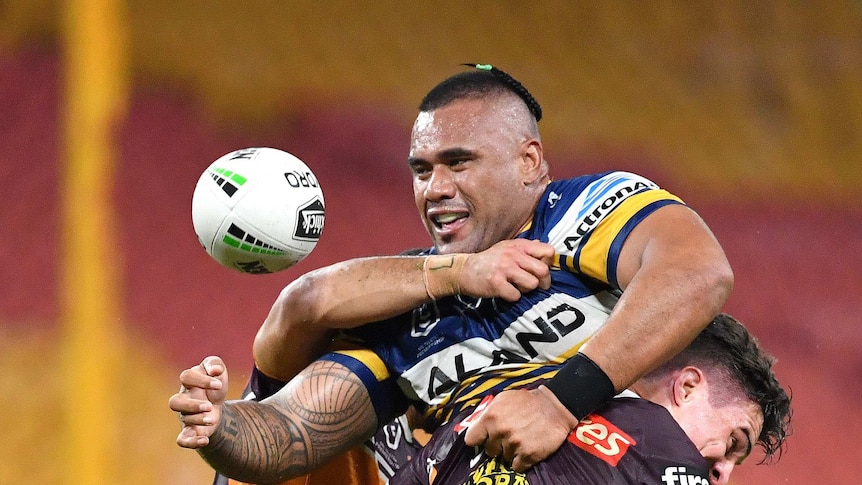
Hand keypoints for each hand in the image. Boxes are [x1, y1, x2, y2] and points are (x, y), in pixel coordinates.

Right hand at [168, 356, 228, 448]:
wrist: (217, 405)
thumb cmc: (214, 385)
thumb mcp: (218, 371)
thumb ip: (215, 364)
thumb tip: (215, 370)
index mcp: (189, 381)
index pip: (186, 377)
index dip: (202, 380)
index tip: (219, 385)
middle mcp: (184, 398)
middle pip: (175, 401)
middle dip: (193, 405)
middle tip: (210, 406)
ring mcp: (185, 415)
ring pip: (183, 418)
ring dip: (198, 419)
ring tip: (212, 418)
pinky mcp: (190, 430)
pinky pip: (182, 439)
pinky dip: (192, 442)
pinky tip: (205, 440)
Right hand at [459, 239, 553, 301]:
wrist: (464, 270)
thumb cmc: (488, 260)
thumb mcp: (506, 248)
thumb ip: (525, 248)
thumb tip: (542, 247)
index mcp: (518, 245)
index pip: (548, 251)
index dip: (548, 263)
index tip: (540, 271)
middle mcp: (513, 254)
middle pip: (543, 271)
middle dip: (543, 282)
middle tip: (536, 287)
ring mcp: (504, 268)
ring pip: (532, 284)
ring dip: (527, 290)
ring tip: (517, 288)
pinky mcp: (496, 283)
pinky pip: (516, 295)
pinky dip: (512, 297)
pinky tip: (505, 292)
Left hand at [463, 386, 578, 471]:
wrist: (554, 406)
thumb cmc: (528, 401)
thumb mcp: (503, 399)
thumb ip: (488, 413)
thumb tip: (477, 426)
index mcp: (490, 417)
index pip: (471, 439)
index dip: (478, 440)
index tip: (482, 440)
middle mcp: (500, 431)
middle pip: (489, 450)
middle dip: (498, 445)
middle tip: (508, 437)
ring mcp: (514, 444)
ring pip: (504, 458)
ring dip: (512, 452)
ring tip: (521, 439)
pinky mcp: (528, 455)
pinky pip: (517, 466)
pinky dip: (522, 461)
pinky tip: (527, 449)